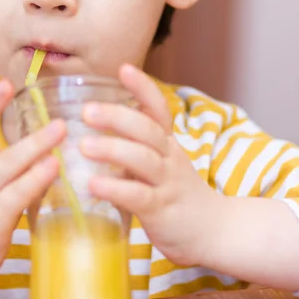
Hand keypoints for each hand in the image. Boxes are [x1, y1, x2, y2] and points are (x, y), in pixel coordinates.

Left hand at [80, 64, 220, 266]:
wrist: (214, 231)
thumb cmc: (176, 192)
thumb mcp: (160, 161)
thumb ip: (134, 144)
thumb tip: (95, 124)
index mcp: (167, 143)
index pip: (158, 109)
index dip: (143, 88)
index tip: (124, 68)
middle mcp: (169, 157)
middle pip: (148, 130)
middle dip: (118, 117)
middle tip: (87, 111)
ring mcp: (167, 183)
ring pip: (144, 160)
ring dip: (113, 150)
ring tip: (84, 146)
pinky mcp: (161, 211)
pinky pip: (138, 196)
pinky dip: (115, 189)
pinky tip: (92, 185)